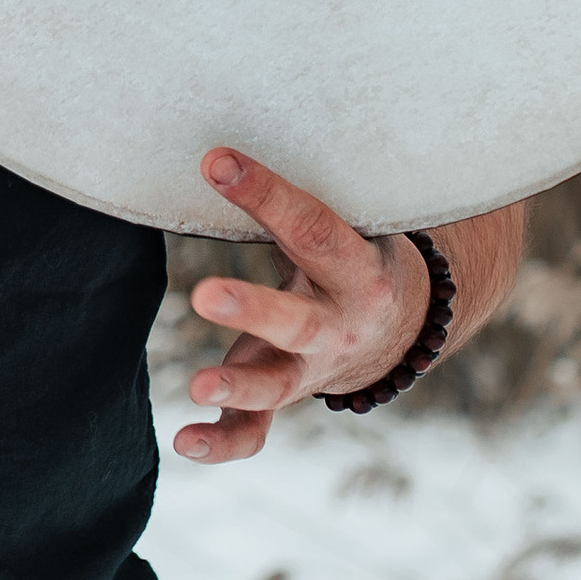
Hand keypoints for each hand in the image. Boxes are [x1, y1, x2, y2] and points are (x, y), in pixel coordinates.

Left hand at [172, 150, 429, 464]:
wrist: (397, 326)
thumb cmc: (349, 253)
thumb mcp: (345, 224)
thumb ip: (298, 200)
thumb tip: (232, 138)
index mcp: (359, 270)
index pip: (313, 228)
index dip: (266, 194)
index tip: (215, 162)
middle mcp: (339, 324)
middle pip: (299, 322)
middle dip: (253, 310)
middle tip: (203, 294)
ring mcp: (313, 370)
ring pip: (278, 385)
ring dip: (238, 385)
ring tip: (198, 384)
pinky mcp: (286, 398)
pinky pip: (257, 430)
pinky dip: (222, 441)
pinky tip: (183, 440)